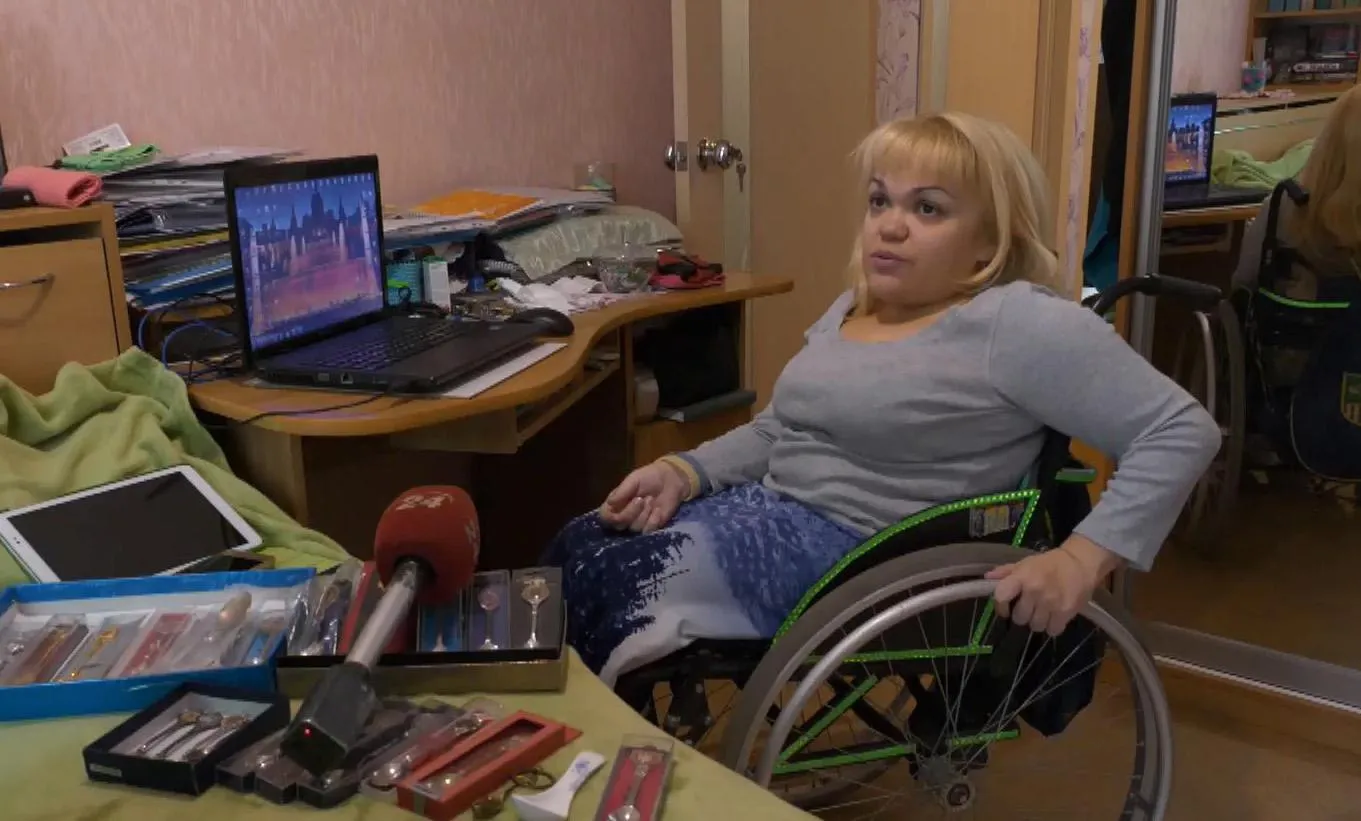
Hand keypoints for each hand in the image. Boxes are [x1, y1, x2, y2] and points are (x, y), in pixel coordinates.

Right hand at [598, 461, 690, 532]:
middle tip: (641, 498)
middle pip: (619, 525)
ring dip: (644, 513)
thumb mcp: (634, 479)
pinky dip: (653, 520)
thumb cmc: (649, 478)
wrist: (670, 481)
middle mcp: (624, 516)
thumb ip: (622, 491)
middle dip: (631, 512)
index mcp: (616, 503)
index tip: (619, 505)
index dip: (610, 516)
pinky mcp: (651, 528)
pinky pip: (647, 531)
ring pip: (634, 528)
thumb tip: (610, 502)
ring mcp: (637, 523)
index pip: (605, 517)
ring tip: (651, 499)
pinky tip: (658, 510)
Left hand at [985, 536, 1122, 635]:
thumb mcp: (1026, 563)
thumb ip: (1006, 572)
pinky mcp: (1065, 613)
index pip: (1001, 596)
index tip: (1005, 609)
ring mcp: (1050, 603)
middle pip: (1019, 618)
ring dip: (1037, 622)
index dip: (1000, 607)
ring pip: (1035, 626)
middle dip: (1023, 615)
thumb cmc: (1050, 563)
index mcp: (1022, 577)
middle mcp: (1034, 590)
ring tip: (1043, 612)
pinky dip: (1052, 626)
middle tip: (1030, 608)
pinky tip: (1055, 616)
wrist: (1081, 563)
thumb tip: (987, 577)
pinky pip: (1052, 630)